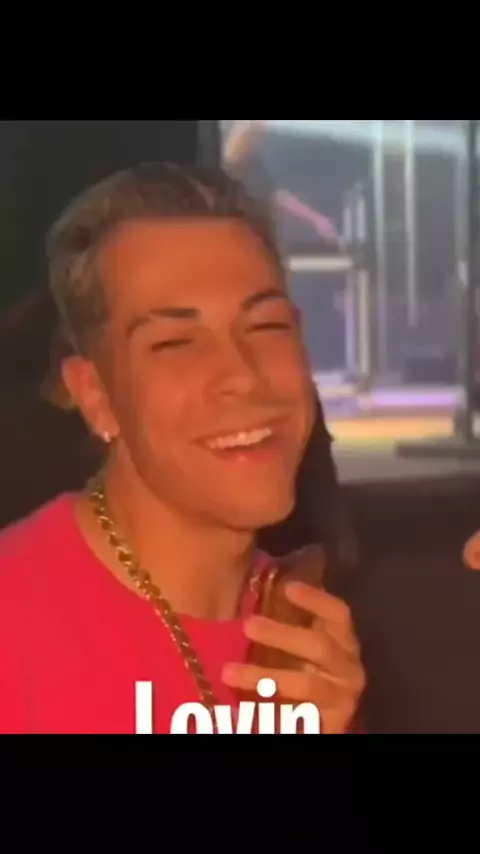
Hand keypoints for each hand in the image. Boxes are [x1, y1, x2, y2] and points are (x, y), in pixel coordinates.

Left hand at [222, 582, 364, 733]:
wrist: (317, 719)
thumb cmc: (304, 672)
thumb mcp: (299, 646)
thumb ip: (286, 624)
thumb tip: (254, 593)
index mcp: (341, 641)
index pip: (337, 614)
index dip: (316, 599)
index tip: (288, 588)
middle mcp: (348, 667)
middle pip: (320, 646)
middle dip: (283, 635)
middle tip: (248, 625)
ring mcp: (343, 697)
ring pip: (306, 685)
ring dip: (266, 677)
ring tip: (228, 672)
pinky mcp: (335, 723)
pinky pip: (301, 716)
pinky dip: (273, 712)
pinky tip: (248, 708)